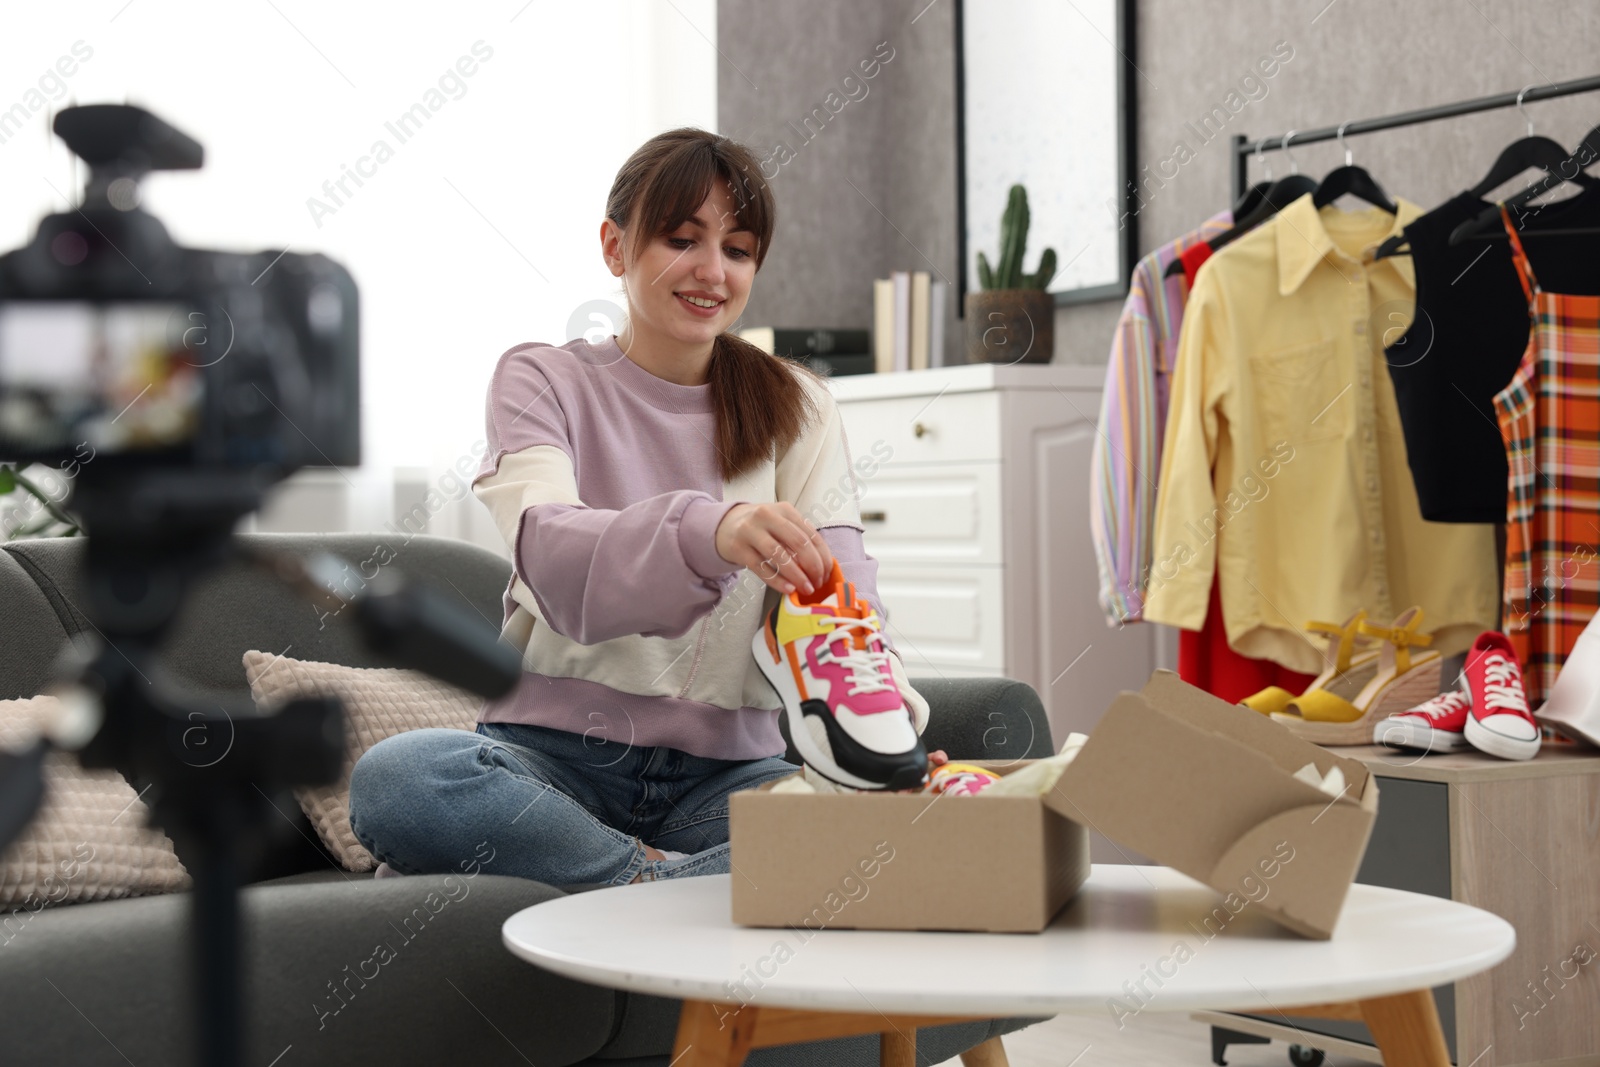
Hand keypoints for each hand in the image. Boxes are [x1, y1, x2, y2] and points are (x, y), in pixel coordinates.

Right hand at [715, 502, 833, 595]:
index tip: (827, 574)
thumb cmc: (761, 528)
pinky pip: (761, 567)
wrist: (725, 525)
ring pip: (779, 555)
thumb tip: (822, 566)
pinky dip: (777, 580)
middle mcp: (768, 516)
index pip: (811, 534)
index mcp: (785, 510)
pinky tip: (788, 589)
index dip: (822, 557)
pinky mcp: (738, 548)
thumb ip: (799, 538)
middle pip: (798, 543)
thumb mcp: (781, 524)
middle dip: (813, 566)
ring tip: (806, 588)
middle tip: (818, 583)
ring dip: (797, 575)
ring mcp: (750, 531)